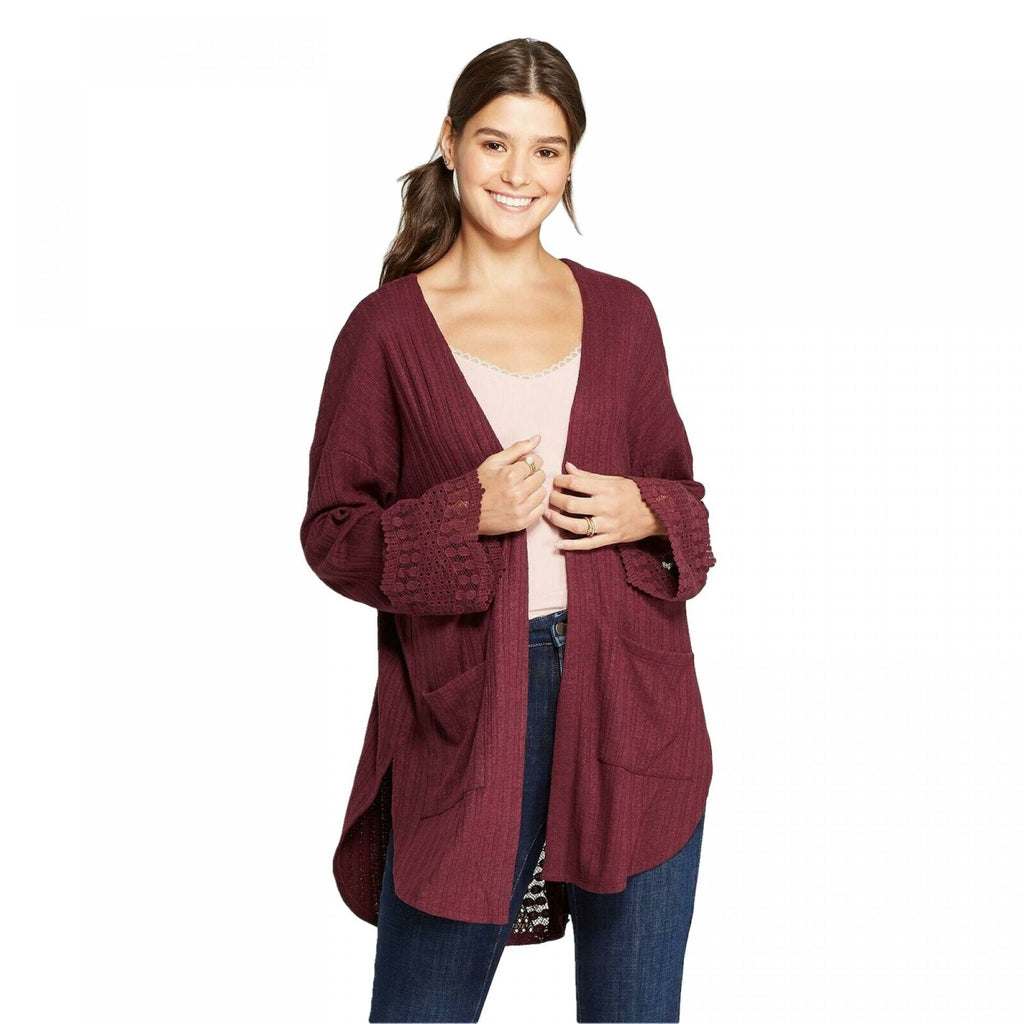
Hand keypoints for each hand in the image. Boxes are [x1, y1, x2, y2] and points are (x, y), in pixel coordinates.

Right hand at [476, 434, 548, 536]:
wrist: (465, 511)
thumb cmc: (479, 484)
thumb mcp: (494, 461)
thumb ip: (518, 448)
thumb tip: (537, 438)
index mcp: (510, 475)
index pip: (537, 461)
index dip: (529, 462)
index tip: (521, 466)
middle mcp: (517, 492)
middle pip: (541, 476)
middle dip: (532, 475)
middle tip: (519, 479)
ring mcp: (520, 509)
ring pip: (542, 492)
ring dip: (534, 490)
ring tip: (519, 491)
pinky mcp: (522, 522)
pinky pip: (541, 509)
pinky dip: (534, 505)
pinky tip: (521, 502)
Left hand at [544, 461, 665, 550]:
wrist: (658, 512)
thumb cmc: (634, 493)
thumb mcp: (614, 479)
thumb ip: (589, 476)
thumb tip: (568, 467)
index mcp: (607, 488)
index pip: (576, 482)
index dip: (560, 481)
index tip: (555, 481)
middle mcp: (606, 506)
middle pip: (571, 504)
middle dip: (555, 500)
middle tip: (549, 498)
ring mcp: (608, 524)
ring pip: (576, 526)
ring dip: (557, 521)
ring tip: (548, 515)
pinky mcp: (611, 538)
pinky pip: (587, 544)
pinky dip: (571, 545)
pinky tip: (557, 544)